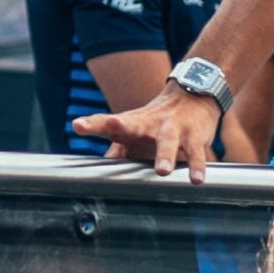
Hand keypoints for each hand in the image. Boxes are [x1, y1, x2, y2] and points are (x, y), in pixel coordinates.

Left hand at [73, 83, 223, 184]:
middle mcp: (149, 123)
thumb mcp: (136, 131)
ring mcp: (173, 127)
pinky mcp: (193, 135)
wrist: (193, 93)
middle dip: (122, 124)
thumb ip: (118, 151)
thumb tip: (99, 170)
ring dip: (165, 155)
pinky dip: (196, 166)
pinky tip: (196, 179)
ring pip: (168, 141)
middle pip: (133, 123)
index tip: (77, 125)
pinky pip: (196, 152)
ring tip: (161, 171)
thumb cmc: (157, 120)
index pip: (106, 122)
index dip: (92, 124)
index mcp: (131, 123)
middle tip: (114, 124)